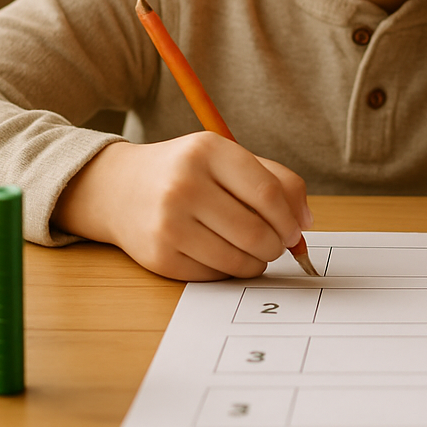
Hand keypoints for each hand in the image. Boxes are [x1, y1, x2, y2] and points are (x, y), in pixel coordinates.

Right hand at [52, 133, 312, 279]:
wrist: (120, 188)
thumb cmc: (188, 172)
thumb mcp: (228, 159)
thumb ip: (276, 181)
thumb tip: (306, 222)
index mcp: (209, 151)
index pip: (268, 192)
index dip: (290, 218)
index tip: (296, 230)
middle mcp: (185, 184)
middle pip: (257, 231)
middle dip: (278, 245)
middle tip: (279, 245)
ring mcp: (168, 223)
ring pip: (238, 258)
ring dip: (258, 262)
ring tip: (256, 252)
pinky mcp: (158, 257)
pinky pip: (214, 274)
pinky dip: (231, 271)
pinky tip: (226, 255)